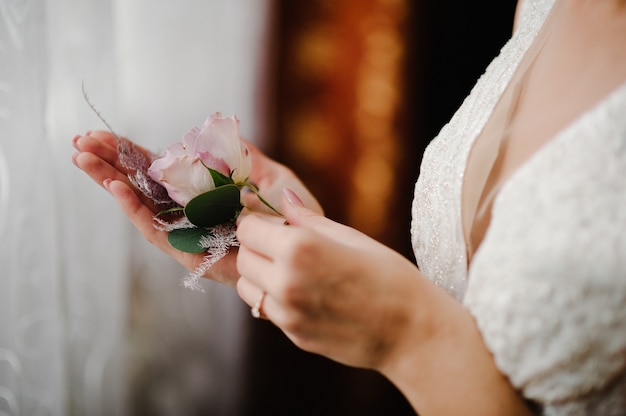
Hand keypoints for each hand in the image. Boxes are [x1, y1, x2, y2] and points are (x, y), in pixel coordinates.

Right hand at [72, 131, 322, 286]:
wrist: (306, 252)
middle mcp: (188, 211)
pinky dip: (137, 210)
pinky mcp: (190, 253)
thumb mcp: (272, 176)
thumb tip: (221, 129)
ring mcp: (187, 232)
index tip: (100, 134)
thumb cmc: (292, 218)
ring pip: (142, 205)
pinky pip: (160, 231)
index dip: (130, 152)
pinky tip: (117, 188)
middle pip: (141, 184)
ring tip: (83, 160)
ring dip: (112, 182)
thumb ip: (246, 156)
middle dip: (110, 163)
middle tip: (79, 142)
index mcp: (202, 191)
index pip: (158, 169)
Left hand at [236, 188, 421, 368]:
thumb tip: (285, 198)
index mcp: (301, 248)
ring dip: (258, 275)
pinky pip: (266, 310)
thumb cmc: (390, 277)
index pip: (248, 229)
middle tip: (280, 245)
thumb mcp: (352, 237)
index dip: (257, 223)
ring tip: (288, 270)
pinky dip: (273, 298)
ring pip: (246, 287)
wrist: (412, 332)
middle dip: (255, 247)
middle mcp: (286, 281)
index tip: (270, 223)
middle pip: (242, 258)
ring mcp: (287, 313)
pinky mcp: (293, 334)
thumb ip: (308, 219)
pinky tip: (303, 292)